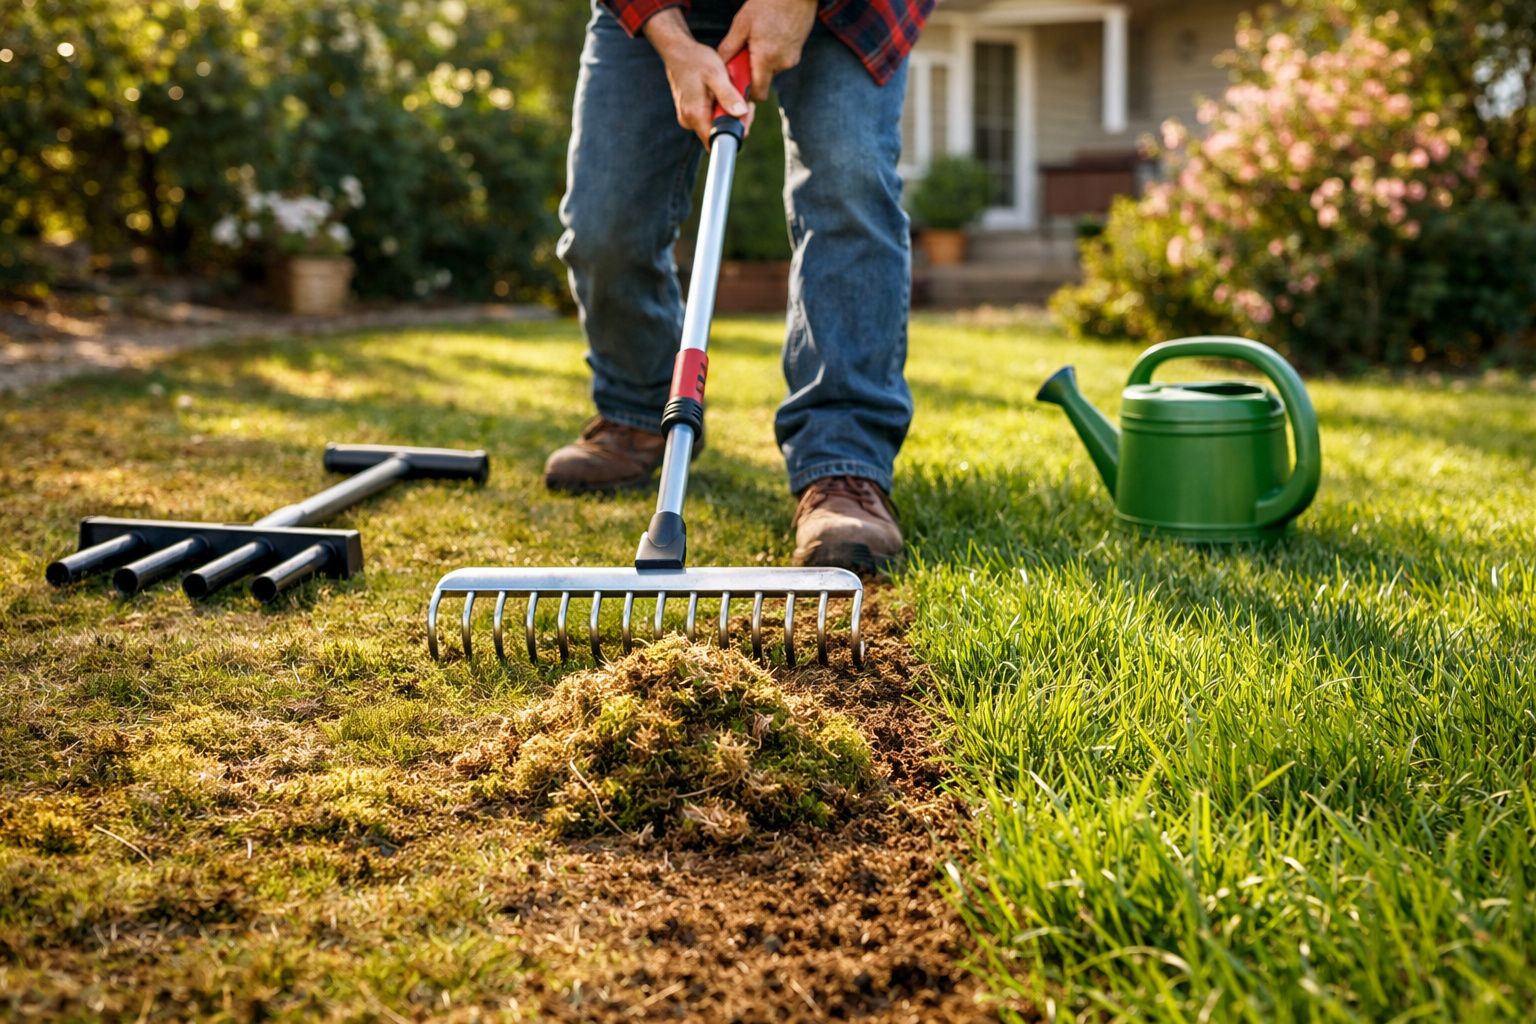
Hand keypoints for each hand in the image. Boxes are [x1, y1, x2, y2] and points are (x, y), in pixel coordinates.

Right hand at [644, 8, 753, 144]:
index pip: (718, 140)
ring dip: (728, 114)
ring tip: (731, 94)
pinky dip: (720, 110)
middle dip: (735, 121)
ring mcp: (688, 118)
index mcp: (695, 114)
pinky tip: (722, 95)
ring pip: (715, 126)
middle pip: (718, 135)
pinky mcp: (690, 113)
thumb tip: (740, 113)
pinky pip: (709, 118)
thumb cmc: (696, 60)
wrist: (678, 51)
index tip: (744, 114)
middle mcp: (689, 120)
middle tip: (742, 101)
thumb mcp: (716, 74)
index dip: (735, 131)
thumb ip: (728, 95)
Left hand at [718, 0, 818, 100]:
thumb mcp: (742, 23)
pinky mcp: (797, 53)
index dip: (746, 92)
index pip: (758, 93)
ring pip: (771, 71)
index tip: (737, 81)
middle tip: (743, 54)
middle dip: (752, 73)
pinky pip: (779, 61)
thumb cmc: (768, 4)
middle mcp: (782, 63)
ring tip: (757, 41)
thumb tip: (719, 66)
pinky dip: (771, 55)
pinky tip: (768, 37)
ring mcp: (792, 59)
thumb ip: (730, 47)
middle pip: (763, 82)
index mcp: (766, 58)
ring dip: (761, 62)